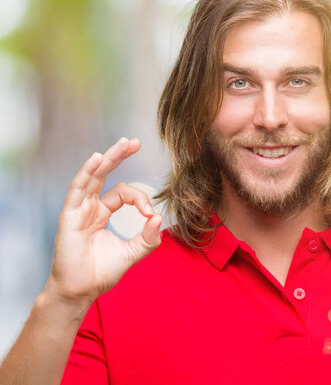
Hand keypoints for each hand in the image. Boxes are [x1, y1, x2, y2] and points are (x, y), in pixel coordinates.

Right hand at [46, 137, 161, 305]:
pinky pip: (78, 189)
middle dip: (119, 156)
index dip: (140, 199)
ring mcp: (79, 210)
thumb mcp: (132, 253)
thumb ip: (148, 238)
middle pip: (105, 174)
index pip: (123, 193)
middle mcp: (90, 207)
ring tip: (124, 143)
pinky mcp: (70, 216)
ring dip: (109, 158)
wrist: (82, 290)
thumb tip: (159, 218)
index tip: (150, 213)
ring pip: (93, 176)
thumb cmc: (101, 272)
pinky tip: (98, 158)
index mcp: (102, 213)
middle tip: (134, 141)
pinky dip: (87, 173)